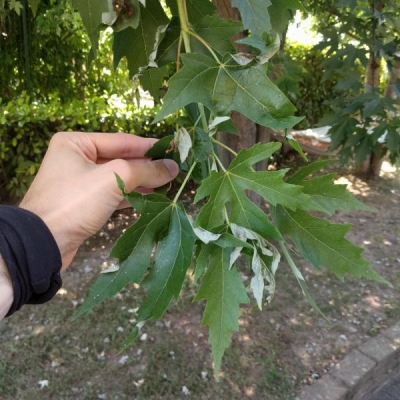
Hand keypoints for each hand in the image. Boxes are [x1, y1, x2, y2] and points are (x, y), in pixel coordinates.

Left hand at [19, 132, 178, 270]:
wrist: (43, 244)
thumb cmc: (75, 202)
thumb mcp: (114, 179)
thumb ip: (146, 170)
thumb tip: (174, 167)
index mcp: (76, 143)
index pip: (122, 141)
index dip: (149, 146)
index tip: (173, 149)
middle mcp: (76, 159)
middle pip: (120, 159)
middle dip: (146, 166)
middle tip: (173, 170)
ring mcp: (79, 182)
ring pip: (118, 178)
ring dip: (141, 182)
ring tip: (166, 184)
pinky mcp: (83, 203)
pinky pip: (112, 194)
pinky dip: (130, 195)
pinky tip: (150, 198)